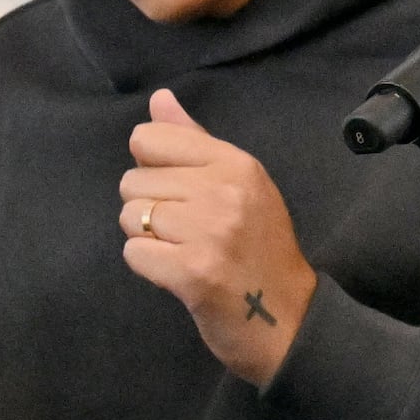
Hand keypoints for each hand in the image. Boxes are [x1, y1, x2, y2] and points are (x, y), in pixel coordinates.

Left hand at [119, 90, 318, 388]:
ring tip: (183, 251)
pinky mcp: (192, 272)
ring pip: (130, 216)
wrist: (289, 321)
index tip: (180, 193)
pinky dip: (148, 266)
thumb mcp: (239, 186)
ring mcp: (209, 231)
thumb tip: (159, 99)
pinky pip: (134, 253)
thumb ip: (194, 140)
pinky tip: (177, 272)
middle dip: (148, 208)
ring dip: (147, 238)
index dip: (152, 168)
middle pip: (135, 180)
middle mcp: (223, 190)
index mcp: (235, 163)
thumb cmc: (260, 251)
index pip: (150, 139)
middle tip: (187, 232)